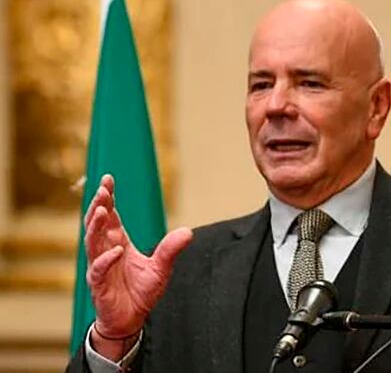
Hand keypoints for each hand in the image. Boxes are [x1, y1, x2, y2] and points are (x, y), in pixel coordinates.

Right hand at [84, 174, 191, 356]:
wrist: (130, 319)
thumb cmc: (141, 291)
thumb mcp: (161, 268)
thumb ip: (170, 249)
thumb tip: (188, 231)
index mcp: (118, 242)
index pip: (111, 215)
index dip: (108, 198)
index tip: (108, 179)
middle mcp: (106, 250)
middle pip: (97, 223)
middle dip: (99, 205)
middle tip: (103, 189)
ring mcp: (100, 266)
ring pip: (92, 242)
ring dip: (97, 226)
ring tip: (102, 210)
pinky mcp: (99, 284)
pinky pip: (99, 269)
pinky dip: (106, 259)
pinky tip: (116, 251)